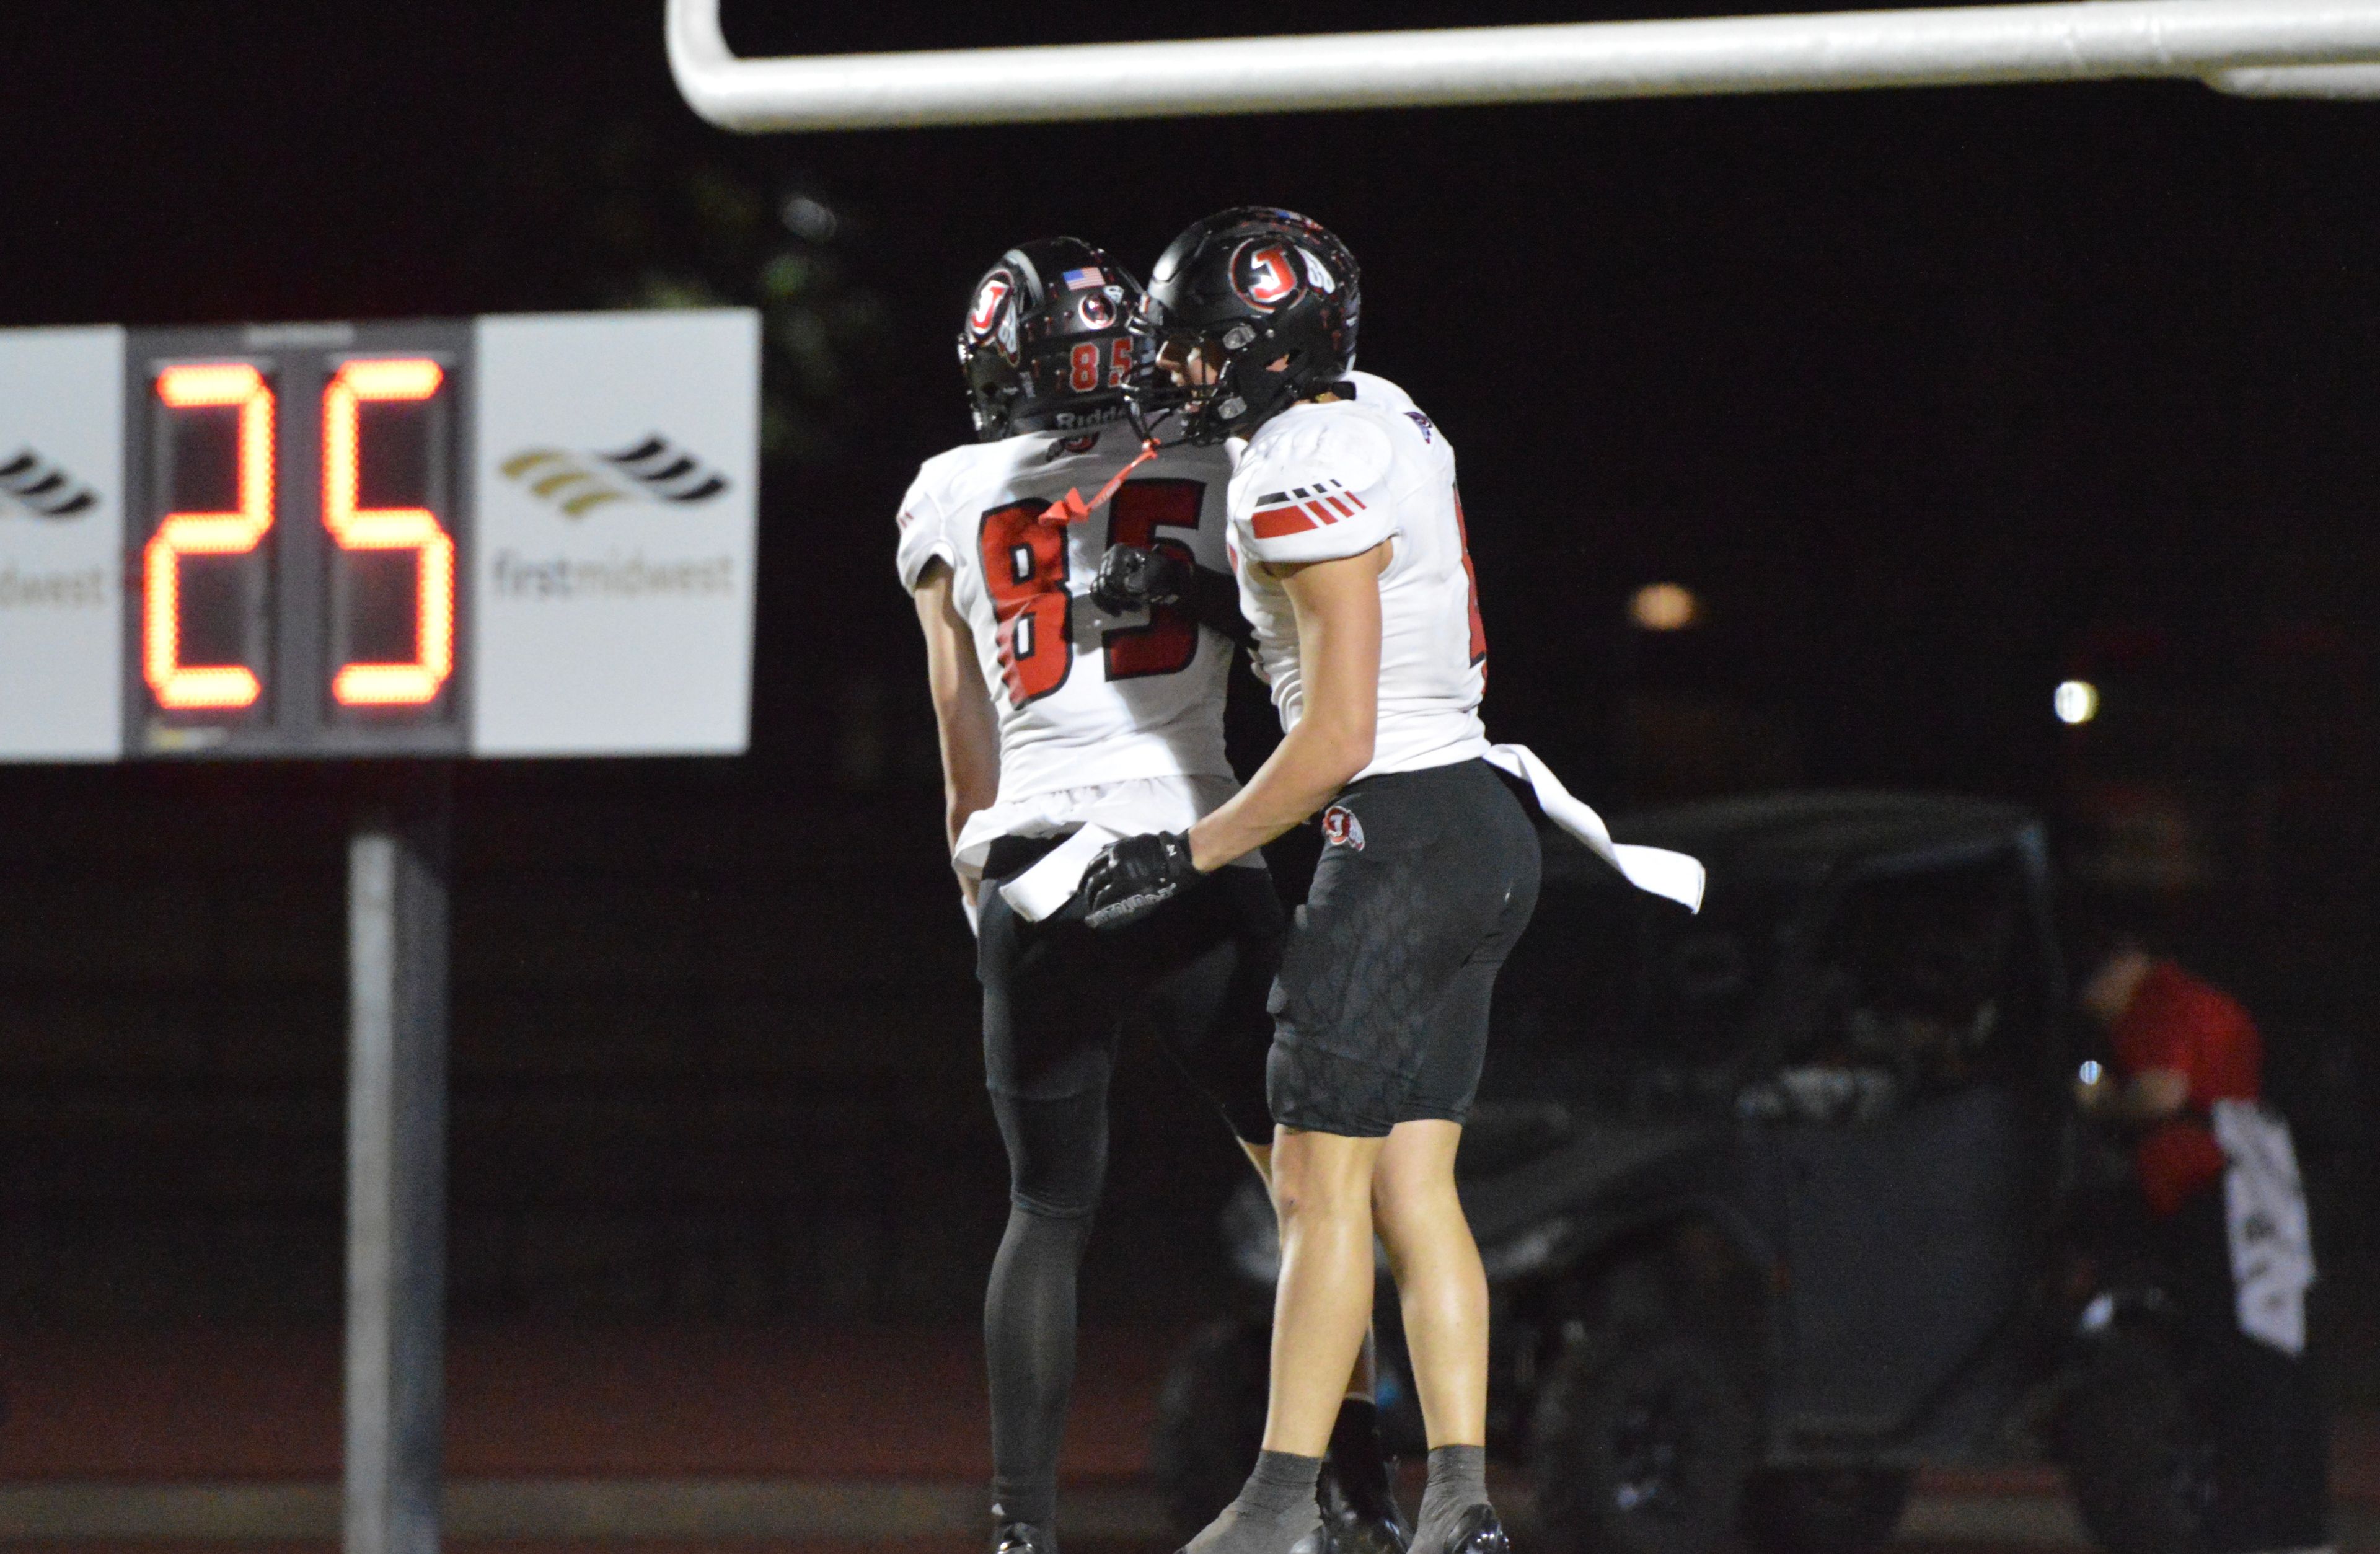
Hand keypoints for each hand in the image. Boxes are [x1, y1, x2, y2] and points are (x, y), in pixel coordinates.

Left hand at [1079, 830, 1198, 929]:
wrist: (1172, 857)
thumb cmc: (1158, 849)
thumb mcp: (1135, 841)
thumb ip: (1118, 846)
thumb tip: (1102, 848)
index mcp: (1115, 850)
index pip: (1093, 864)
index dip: (1086, 875)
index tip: (1083, 883)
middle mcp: (1113, 860)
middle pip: (1092, 877)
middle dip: (1086, 888)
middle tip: (1084, 897)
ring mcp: (1118, 873)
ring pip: (1096, 887)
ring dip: (1091, 898)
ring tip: (1090, 906)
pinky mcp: (1125, 885)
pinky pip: (1106, 895)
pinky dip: (1098, 903)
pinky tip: (1097, 909)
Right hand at [1091, 543, 1192, 614]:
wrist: (1163, 576)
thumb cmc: (1159, 572)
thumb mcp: (1154, 573)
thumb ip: (1141, 579)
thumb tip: (1127, 586)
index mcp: (1118, 552)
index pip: (1111, 578)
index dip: (1122, 591)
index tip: (1139, 594)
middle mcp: (1107, 558)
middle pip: (1104, 586)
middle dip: (1121, 598)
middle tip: (1138, 602)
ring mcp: (1103, 569)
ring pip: (1099, 592)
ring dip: (1115, 604)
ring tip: (1133, 606)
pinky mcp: (1103, 581)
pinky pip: (1095, 595)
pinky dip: (1105, 606)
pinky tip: (1117, 612)